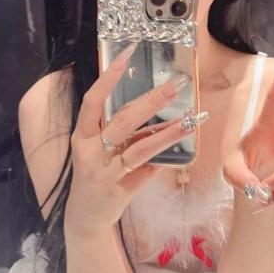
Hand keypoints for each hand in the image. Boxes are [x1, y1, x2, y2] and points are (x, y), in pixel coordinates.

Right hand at [65, 44, 208, 234]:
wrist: (85, 218)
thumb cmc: (95, 176)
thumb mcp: (98, 151)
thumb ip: (120, 132)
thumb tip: (152, 109)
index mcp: (82, 136)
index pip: (93, 100)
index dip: (109, 77)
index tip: (127, 54)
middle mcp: (88, 151)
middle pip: (123, 120)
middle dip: (151, 102)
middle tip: (175, 86)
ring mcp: (103, 172)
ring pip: (139, 147)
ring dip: (168, 132)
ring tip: (191, 119)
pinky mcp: (117, 189)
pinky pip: (146, 170)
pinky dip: (163, 158)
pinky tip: (183, 148)